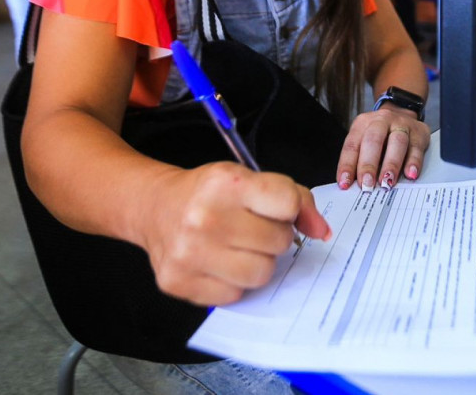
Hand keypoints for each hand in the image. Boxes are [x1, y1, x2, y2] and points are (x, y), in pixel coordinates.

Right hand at [141, 162, 330, 306]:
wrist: (155, 207)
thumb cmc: (209, 194)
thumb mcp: (249, 179)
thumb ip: (294, 198)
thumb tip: (321, 232)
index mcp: (226, 183)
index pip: (288, 203)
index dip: (290, 210)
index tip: (277, 210)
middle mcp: (205, 217)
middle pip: (278, 242)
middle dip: (274, 237)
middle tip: (252, 229)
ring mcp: (189, 253)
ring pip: (261, 274)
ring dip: (258, 264)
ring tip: (239, 248)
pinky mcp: (179, 282)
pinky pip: (235, 295)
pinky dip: (234, 283)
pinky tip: (219, 263)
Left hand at [337, 106, 430, 189]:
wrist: (403, 114)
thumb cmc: (380, 135)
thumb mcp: (364, 140)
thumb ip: (358, 160)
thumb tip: (351, 185)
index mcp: (362, 124)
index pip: (352, 145)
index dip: (347, 165)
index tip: (345, 183)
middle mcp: (381, 121)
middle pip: (373, 140)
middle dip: (368, 164)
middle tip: (366, 184)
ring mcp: (402, 124)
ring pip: (397, 142)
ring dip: (391, 164)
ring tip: (387, 182)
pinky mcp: (419, 132)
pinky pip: (416, 147)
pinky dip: (414, 162)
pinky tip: (410, 174)